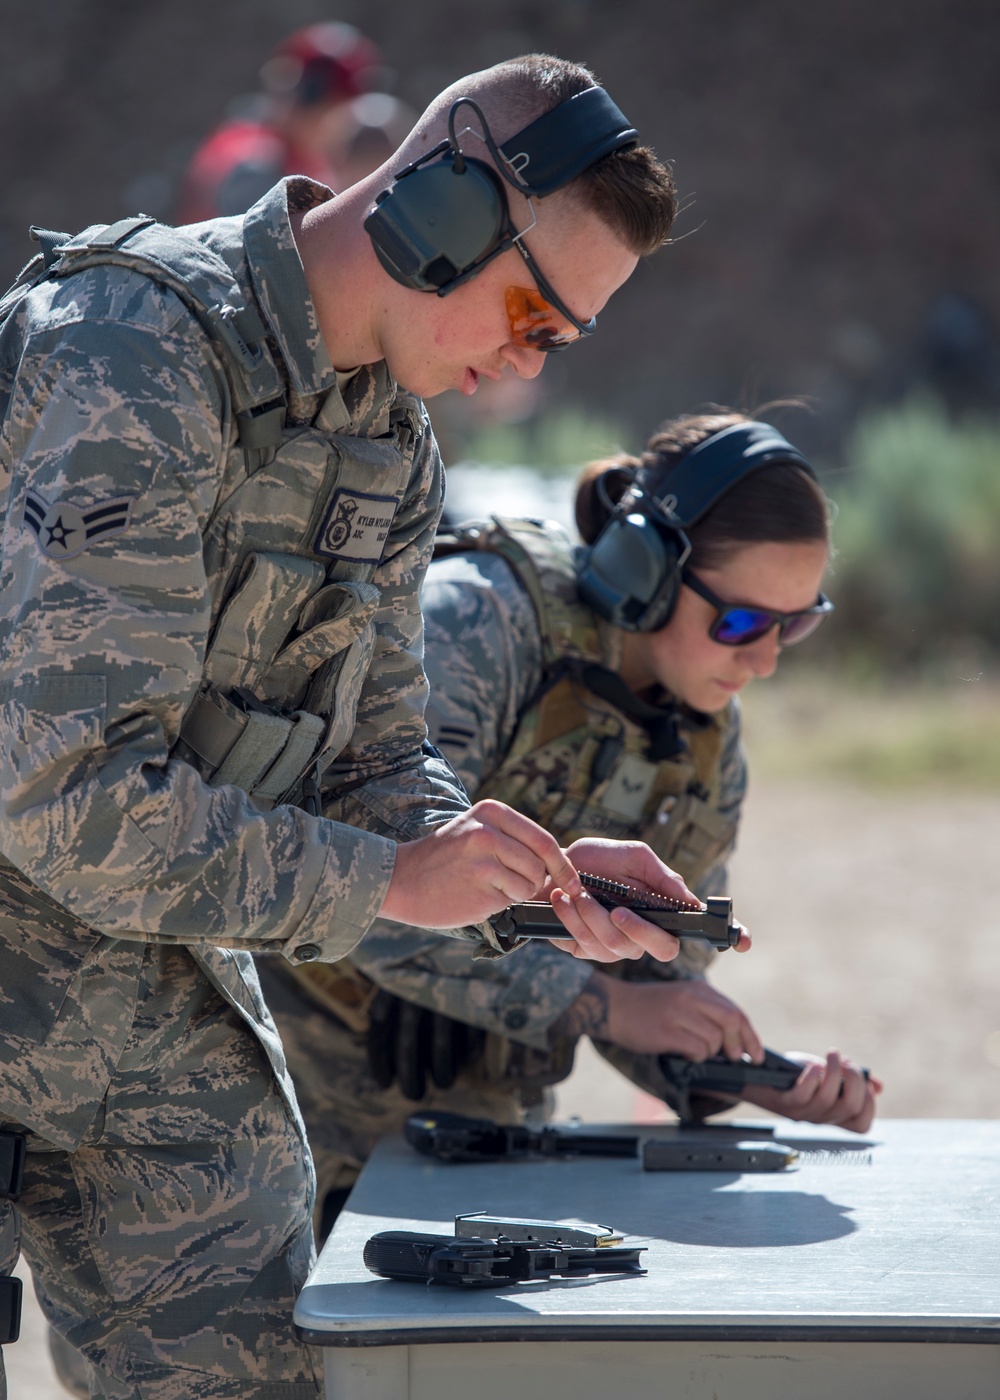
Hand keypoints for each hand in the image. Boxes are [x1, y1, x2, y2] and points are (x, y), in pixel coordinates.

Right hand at [379, 800, 581, 927]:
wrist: (400, 880)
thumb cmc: (444, 860)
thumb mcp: (476, 831)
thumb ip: (514, 840)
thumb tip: (560, 864)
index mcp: (492, 811)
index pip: (543, 839)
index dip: (563, 865)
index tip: (572, 883)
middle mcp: (489, 831)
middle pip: (540, 863)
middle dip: (536, 880)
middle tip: (511, 884)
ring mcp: (484, 859)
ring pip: (529, 883)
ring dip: (516, 892)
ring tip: (487, 885)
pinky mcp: (480, 886)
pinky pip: (511, 900)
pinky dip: (500, 903)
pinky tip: (476, 895)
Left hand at [546, 837, 749, 964]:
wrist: (548, 867)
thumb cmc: (593, 860)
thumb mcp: (632, 856)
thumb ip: (662, 877)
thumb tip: (691, 901)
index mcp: (661, 908)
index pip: (700, 928)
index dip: (729, 936)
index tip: (744, 942)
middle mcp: (645, 931)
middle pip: (664, 950)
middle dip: (640, 932)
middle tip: (618, 912)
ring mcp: (618, 945)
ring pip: (619, 947)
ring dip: (594, 916)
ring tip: (576, 892)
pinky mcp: (589, 951)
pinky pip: (589, 945)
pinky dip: (574, 919)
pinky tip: (563, 900)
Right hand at [602, 977, 764, 1059]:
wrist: (614, 1006)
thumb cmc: (649, 1008)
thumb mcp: (682, 999)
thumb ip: (707, 1012)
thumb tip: (736, 1041)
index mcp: (699, 988)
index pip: (736, 1012)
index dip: (750, 1036)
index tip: (755, 1054)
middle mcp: (691, 997)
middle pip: (732, 1022)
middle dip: (738, 1045)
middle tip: (733, 1057)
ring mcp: (678, 1013)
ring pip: (714, 1040)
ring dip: (710, 1053)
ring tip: (694, 1050)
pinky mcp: (667, 1030)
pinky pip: (696, 1050)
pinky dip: (695, 1057)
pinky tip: (683, 1052)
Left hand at [743, 1049, 882, 1133]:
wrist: (760, 1079)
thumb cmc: (796, 1078)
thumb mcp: (827, 1078)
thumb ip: (851, 1083)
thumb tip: (877, 1086)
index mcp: (834, 1116)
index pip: (862, 1125)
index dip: (869, 1103)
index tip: (865, 1083)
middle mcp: (821, 1119)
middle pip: (851, 1107)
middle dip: (855, 1080)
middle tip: (847, 1063)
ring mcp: (803, 1113)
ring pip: (828, 1099)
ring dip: (835, 1071)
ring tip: (832, 1054)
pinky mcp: (786, 1104)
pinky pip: (803, 1096)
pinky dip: (812, 1077)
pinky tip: (814, 1066)